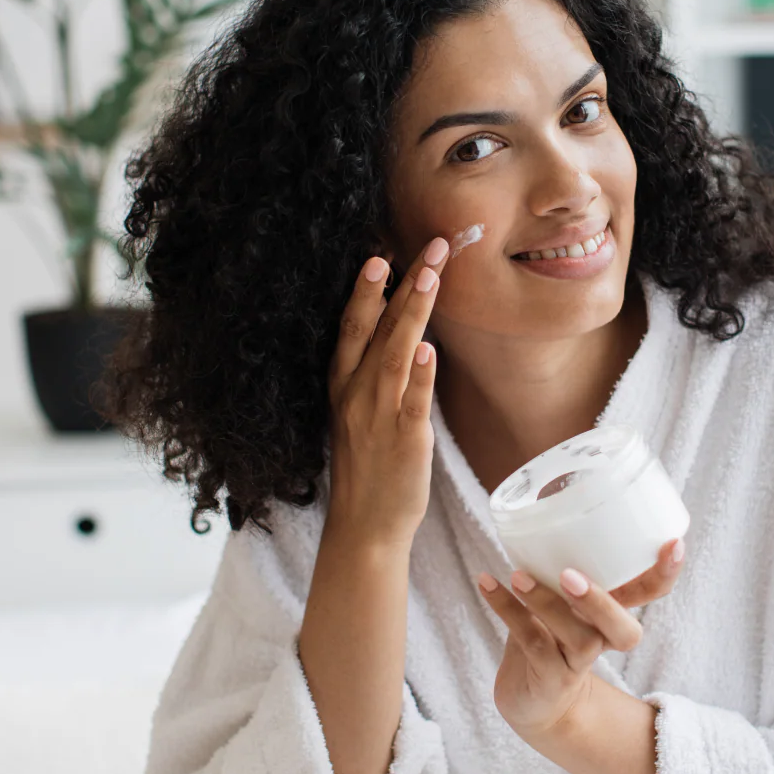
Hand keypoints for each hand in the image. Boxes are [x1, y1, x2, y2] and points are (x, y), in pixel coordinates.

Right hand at [324, 238, 451, 549]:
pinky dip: (420, 375)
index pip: (351, 327)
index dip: (365, 289)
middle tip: (423, 247)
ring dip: (412, 313)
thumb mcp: (359, 413)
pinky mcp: (405, 440)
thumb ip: (377, 375)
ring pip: (395, 354)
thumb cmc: (367, 467)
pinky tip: (430, 347)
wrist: (365, 525)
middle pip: (374, 329)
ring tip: (430, 277)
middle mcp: (356, 394)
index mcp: (343, 385)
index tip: (379, 252)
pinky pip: (413, 402)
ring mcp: (379, 415)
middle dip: (397, 285)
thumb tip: (407, 336)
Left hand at [476, 537, 685, 738]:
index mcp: (614, 611)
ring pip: (575, 638)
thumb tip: (542, 496)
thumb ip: (559, 557)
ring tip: (518, 576)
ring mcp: (578, 662)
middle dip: (602, 602)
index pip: (651, 593)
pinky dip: (506, 609)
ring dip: (546, 604)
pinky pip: (531, 641)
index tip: (673, 543)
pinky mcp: (550, 677)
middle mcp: (603, 638)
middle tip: (571, 575)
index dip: (666, 573)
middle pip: (624, 631)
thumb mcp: (562, 593)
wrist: (534, 699)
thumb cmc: (551, 633)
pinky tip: (486, 582)